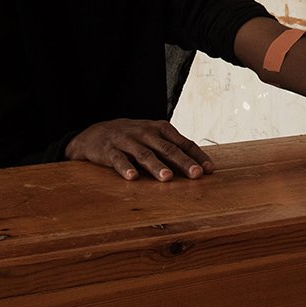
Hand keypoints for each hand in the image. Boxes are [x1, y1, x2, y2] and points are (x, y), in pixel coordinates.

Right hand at [65, 118, 213, 180]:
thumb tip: (197, 168)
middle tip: (196, 174)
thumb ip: (172, 149)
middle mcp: (146, 133)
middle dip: (183, 162)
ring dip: (156, 166)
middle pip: (168, 148)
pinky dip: (125, 168)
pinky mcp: (109, 150)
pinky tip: (132, 178)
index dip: (197, 155)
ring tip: (167, 177)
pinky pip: (118, 160)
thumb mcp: (153, 137)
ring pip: (145, 154)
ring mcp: (127, 141)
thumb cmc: (132, 137)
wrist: (96, 132)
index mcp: (160, 129)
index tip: (209, 169)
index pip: (183, 143)